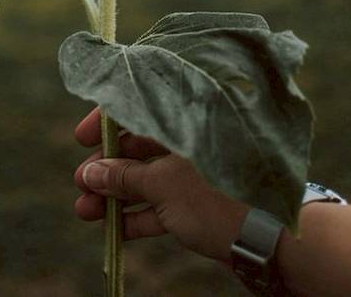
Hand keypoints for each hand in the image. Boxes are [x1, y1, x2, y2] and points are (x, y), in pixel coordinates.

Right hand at [73, 107, 248, 262]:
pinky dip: (138, 214)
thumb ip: (124, 178)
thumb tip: (90, 173)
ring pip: (146, 178)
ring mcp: (194, 173)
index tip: (80, 138)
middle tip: (80, 184)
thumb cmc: (215, 198)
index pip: (139, 108)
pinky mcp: (199, 203)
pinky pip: (161, 203)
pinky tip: (112, 229)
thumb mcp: (163, 186)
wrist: (270, 241)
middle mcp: (189, 141)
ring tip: (84, 211)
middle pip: (138, 146)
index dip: (106, 121)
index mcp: (185, 121)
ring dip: (115, 194)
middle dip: (106, 166)